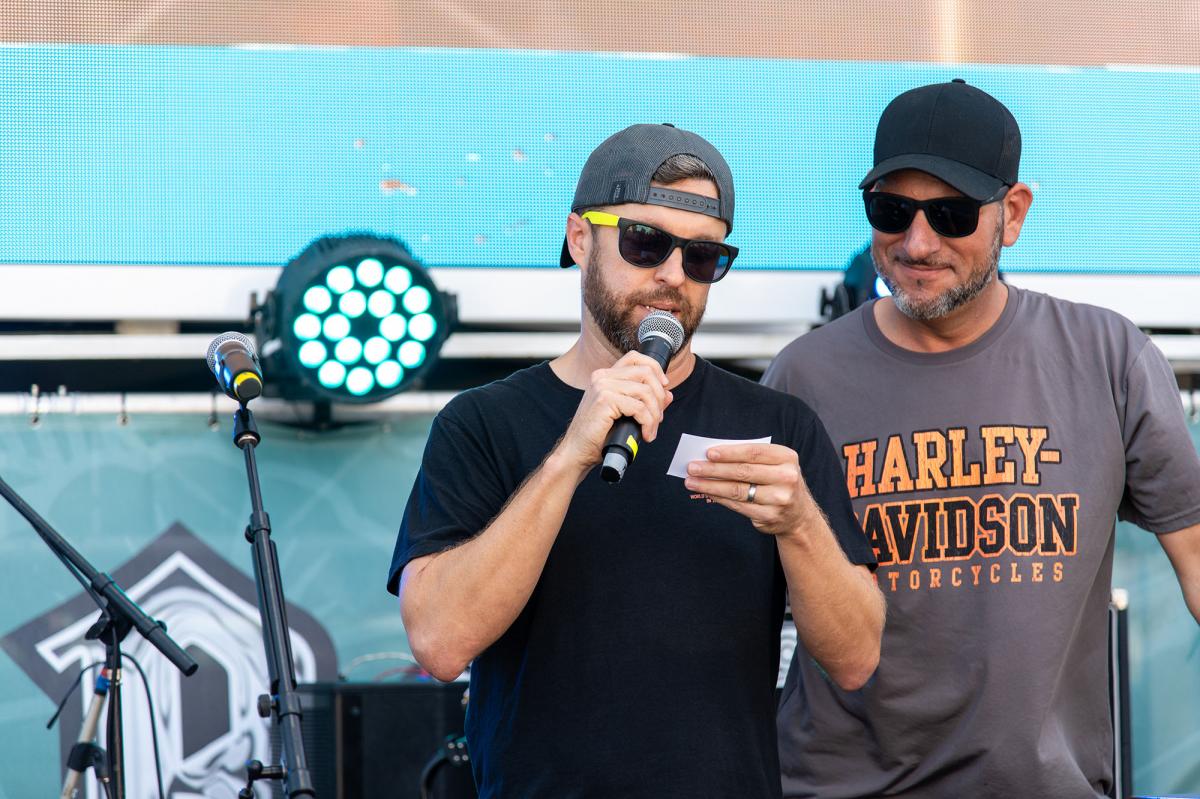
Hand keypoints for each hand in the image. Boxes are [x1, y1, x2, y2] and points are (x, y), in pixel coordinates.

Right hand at [555, 351, 672, 471]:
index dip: (655, 368)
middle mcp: (602, 377)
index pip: (635, 358)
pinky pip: (639, 408)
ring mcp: (603, 387)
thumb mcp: (624, 414)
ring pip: (646, 392)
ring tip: (651, 429)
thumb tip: (667, 394)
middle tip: (658, 417)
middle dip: (659, 396)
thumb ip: (644, 401)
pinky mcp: (605, 400)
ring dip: (654, 414)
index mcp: (605, 376)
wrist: (577, 451)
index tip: (664, 386)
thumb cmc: (597, 435)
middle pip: (645, 373)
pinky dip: (648, 423)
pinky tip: (645, 434)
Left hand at [684, 443, 821, 537]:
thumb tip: (712, 456)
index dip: (730, 453)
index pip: (754, 452)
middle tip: (692, 467)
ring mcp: (779, 499)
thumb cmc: (778, 481)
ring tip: (691, 481)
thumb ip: (749, 458)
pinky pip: (738, 505)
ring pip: (737, 490)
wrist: (798, 514)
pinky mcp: (769, 516)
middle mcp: (786, 478)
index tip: (708, 453)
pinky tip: (706, 493)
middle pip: (743, 472)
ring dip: (710, 485)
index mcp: (787, 458)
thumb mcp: (773, 464)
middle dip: (714, 469)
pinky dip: (719, 498)